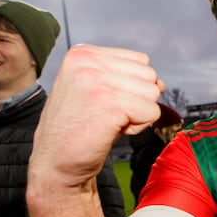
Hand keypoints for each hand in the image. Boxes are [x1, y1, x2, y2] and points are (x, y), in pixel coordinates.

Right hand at [31, 44, 164, 188]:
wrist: (55, 163)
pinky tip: (112, 131)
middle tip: (108, 115)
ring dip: (138, 114)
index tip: (104, 103)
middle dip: (137, 100)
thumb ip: (126, 79)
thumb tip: (161, 84)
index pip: (140, 61)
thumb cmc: (78, 129)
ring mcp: (97, 82)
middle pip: (149, 76)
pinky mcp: (109, 105)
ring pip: (152, 93)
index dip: (132, 87)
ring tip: (109, 122)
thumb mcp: (95, 90)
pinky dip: (138, 127)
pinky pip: (151, 113)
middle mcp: (86, 62)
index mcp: (81, 53)